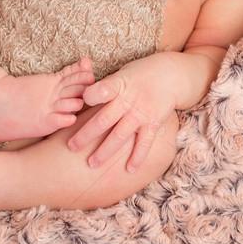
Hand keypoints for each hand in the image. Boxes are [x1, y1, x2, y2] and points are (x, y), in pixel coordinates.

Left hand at [66, 55, 175, 172]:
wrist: (171, 76)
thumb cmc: (139, 75)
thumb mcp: (122, 74)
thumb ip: (105, 87)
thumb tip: (82, 99)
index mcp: (118, 85)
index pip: (100, 91)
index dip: (89, 97)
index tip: (80, 103)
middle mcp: (128, 101)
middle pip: (104, 119)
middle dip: (86, 135)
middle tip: (71, 147)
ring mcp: (141, 113)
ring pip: (120, 135)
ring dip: (105, 151)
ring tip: (92, 164)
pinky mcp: (153, 123)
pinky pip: (144, 143)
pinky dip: (138, 157)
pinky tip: (129, 169)